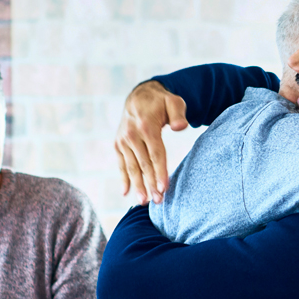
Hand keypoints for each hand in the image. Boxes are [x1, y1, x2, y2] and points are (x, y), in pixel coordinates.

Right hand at [115, 80, 188, 204]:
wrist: (139, 97)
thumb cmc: (161, 102)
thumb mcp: (174, 101)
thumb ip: (178, 114)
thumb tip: (180, 127)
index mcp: (146, 126)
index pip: (155, 153)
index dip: (160, 171)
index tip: (163, 188)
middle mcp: (132, 134)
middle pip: (143, 163)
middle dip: (150, 184)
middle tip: (158, 201)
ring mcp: (123, 140)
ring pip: (131, 167)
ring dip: (137, 185)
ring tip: (144, 202)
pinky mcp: (118, 144)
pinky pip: (121, 164)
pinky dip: (124, 178)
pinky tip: (126, 193)